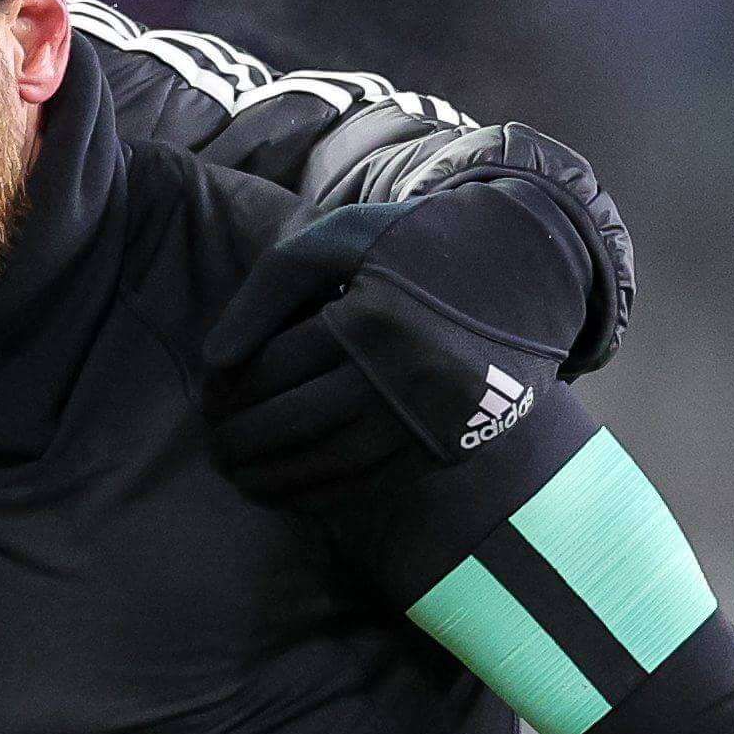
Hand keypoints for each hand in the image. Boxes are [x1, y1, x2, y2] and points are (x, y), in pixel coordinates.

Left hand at [198, 181, 596, 513]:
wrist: (526, 269)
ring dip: (274, 480)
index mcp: (373, 320)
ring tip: (238, 478)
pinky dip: (322, 495)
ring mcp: (430, 418)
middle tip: (212, 448)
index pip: (273, 368)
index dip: (228, 388)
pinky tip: (288, 492)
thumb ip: (269, 285)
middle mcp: (404, 375)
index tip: (207, 397)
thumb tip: (214, 363)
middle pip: (295, 422)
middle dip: (240, 440)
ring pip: (331, 464)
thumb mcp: (340, 238)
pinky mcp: (449, 444)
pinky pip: (372, 484)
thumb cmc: (417, 245)